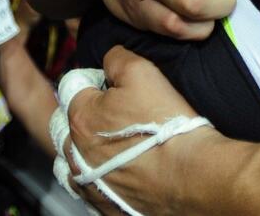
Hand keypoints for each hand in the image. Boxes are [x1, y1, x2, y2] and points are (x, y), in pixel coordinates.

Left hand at [65, 46, 221, 214]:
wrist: (187, 173)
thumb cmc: (164, 122)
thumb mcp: (143, 72)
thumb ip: (117, 59)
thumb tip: (108, 58)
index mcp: (80, 116)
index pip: (74, 85)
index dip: (98, 80)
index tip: (120, 87)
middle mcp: (74, 151)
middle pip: (72, 123)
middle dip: (90, 116)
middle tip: (122, 115)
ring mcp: (85, 181)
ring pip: (75, 157)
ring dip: (89, 148)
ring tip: (119, 145)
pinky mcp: (100, 203)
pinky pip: (88, 185)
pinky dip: (99, 174)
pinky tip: (121, 168)